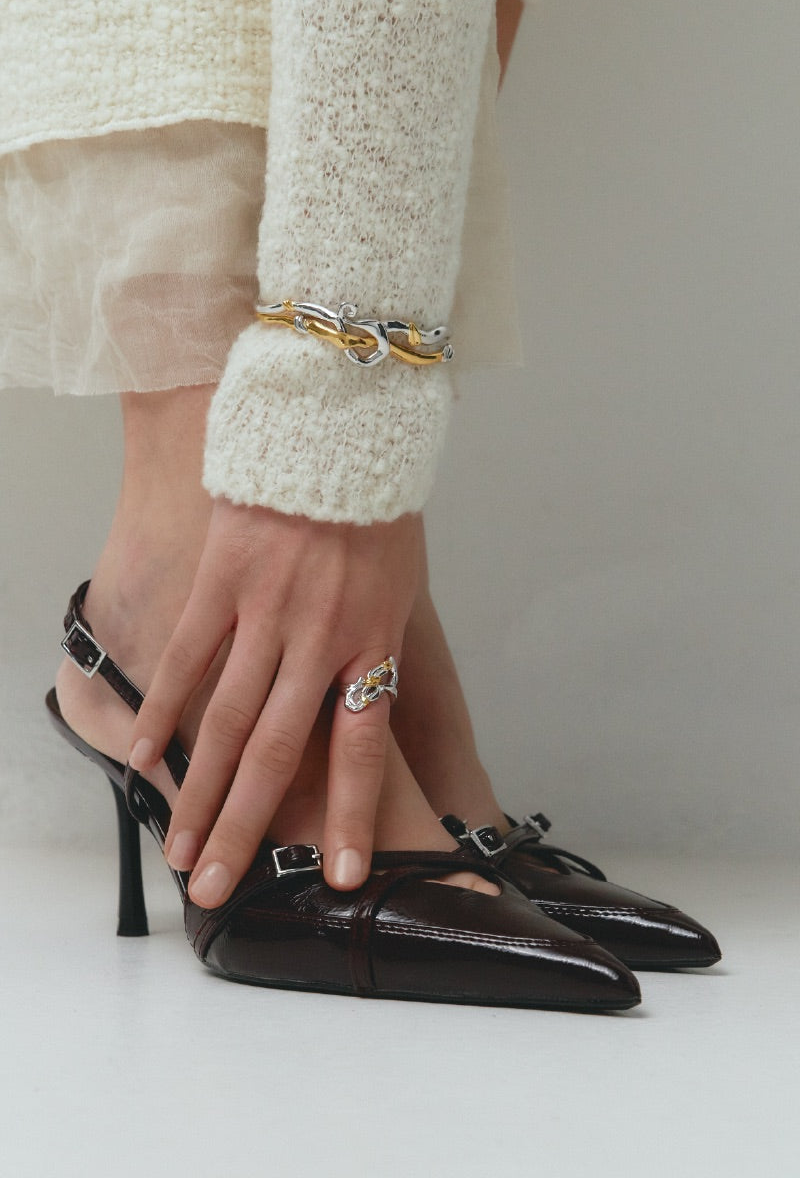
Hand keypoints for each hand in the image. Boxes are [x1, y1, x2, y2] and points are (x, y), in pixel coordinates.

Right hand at [129, 498, 420, 906]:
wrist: (344, 424)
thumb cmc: (378, 503)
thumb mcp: (400, 582)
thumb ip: (377, 644)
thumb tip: (362, 695)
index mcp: (371, 644)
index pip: (360, 752)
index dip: (346, 817)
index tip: (334, 877)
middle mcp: (320, 640)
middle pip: (278, 753)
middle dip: (247, 828)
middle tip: (217, 887)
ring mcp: (269, 612)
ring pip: (227, 720)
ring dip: (200, 791)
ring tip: (180, 846)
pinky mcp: (224, 580)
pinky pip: (189, 655)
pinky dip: (165, 706)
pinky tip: (145, 754)